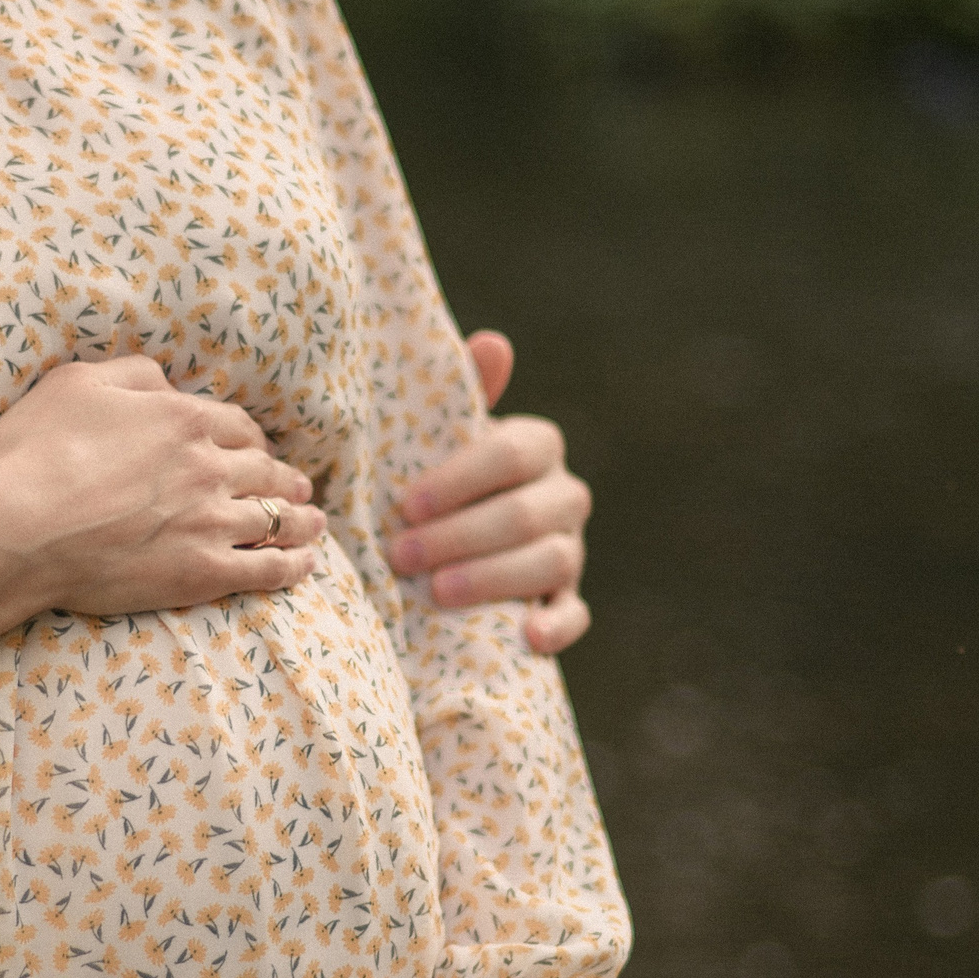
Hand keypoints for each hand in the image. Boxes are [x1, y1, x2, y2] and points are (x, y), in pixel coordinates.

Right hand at [0, 354, 327, 726]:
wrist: (17, 527)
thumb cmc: (34, 452)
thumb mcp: (78, 382)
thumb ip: (133, 374)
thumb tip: (168, 380)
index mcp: (182, 418)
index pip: (236, 425)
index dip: (252, 438)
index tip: (258, 448)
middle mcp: (208, 467)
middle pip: (264, 470)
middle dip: (285, 477)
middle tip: (299, 486)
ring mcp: (210, 523)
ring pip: (275, 518)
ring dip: (302, 520)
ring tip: (315, 523)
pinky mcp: (202, 573)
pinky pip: (266, 569)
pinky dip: (293, 566)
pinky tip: (307, 566)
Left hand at [389, 330, 593, 654]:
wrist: (449, 546)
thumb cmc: (436, 484)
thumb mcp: (438, 440)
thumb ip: (460, 394)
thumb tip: (493, 342)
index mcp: (536, 446)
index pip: (512, 453)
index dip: (459, 480)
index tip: (407, 504)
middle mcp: (563, 494)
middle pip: (526, 513)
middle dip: (460, 536)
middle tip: (402, 555)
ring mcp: (570, 549)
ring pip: (552, 560)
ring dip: (492, 578)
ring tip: (436, 592)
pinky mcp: (569, 601)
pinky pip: (576, 614)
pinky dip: (557, 626)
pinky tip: (526, 636)